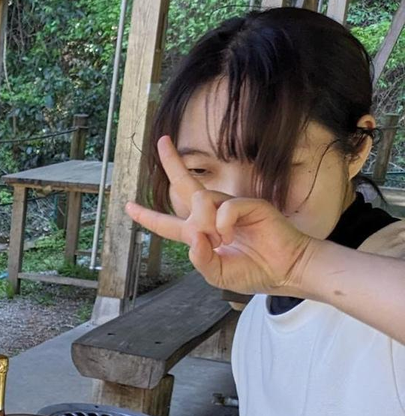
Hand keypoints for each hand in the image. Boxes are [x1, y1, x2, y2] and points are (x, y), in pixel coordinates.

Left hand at [126, 136, 319, 295]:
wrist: (287, 271)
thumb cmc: (255, 272)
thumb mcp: (217, 274)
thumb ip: (200, 260)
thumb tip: (193, 238)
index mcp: (201, 234)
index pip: (168, 224)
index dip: (148, 216)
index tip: (128, 206)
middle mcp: (213, 216)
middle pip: (185, 186)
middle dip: (172, 163)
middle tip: (162, 141)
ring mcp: (231, 207)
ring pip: (201, 200)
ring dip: (203, 223)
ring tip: (221, 240)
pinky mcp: (250, 204)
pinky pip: (224, 207)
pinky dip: (223, 223)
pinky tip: (231, 236)